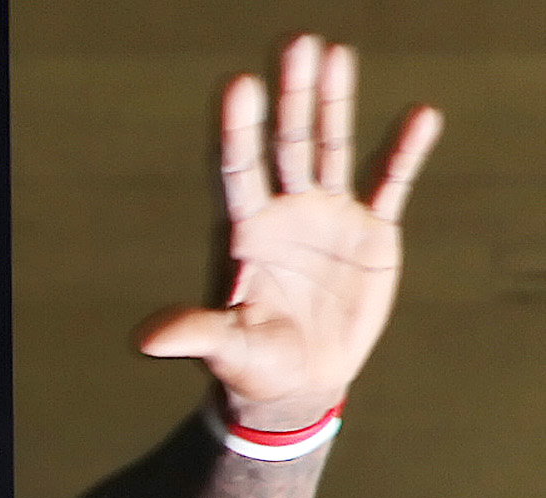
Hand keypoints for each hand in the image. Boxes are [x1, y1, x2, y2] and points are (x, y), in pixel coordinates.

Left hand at [137, 36, 441, 430]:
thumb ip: (194, 334)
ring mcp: (328, 217)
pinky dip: (405, 152)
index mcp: (246, 235)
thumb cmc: (252, 366)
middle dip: (291, 96)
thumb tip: (146, 339)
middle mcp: (285, 214)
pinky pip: (390, 183)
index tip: (238, 85)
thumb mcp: (225, 350)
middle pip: (287, 144)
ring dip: (335, 103)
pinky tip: (421, 116)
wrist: (299, 384)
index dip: (240, 131)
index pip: (239, 172)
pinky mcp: (370, 232)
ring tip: (337, 53)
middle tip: (296, 42)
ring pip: (331, 148)